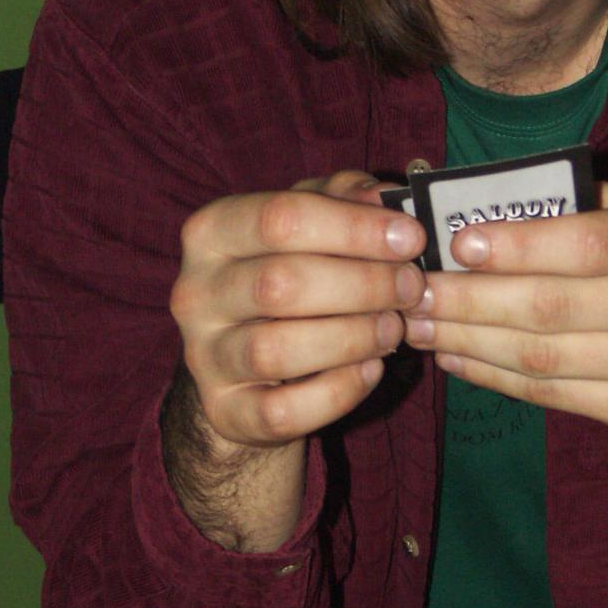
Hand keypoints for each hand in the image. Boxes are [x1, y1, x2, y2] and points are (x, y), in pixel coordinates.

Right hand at [169, 171, 426, 450]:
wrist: (245, 359)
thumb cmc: (289, 269)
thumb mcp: (312, 220)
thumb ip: (345, 197)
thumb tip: (384, 197)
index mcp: (213, 231)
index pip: (281, 217)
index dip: (355, 228)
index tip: (411, 238)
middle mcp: (195, 292)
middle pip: (280, 284)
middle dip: (363, 284)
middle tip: (411, 287)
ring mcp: (204, 356)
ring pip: (276, 351)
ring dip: (352, 338)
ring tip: (393, 328)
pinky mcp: (226, 411)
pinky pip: (282, 410)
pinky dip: (338, 391)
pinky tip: (371, 369)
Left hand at [403, 183, 607, 455]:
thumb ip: (584, 204)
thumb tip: (486, 201)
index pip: (588, 245)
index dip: (519, 246)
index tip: (459, 242)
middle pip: (552, 308)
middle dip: (471, 299)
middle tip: (415, 289)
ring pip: (541, 357)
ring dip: (468, 341)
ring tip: (419, 323)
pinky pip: (549, 394)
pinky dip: (492, 375)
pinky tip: (455, 355)